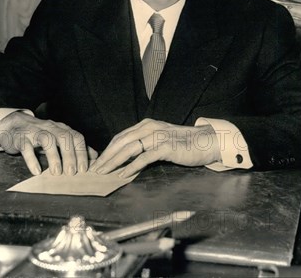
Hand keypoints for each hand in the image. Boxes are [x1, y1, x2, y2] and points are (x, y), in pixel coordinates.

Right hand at [0, 112, 96, 175]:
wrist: (13, 125)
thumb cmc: (39, 135)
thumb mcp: (58, 139)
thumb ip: (76, 147)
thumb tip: (94, 156)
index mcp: (61, 129)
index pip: (76, 136)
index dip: (82, 152)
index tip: (84, 169)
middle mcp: (50, 128)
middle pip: (64, 137)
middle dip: (70, 155)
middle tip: (71, 173)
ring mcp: (35, 132)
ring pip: (47, 139)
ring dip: (54, 157)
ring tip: (56, 173)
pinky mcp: (21, 138)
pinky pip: (26, 147)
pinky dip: (32, 159)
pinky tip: (36, 171)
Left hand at [90, 118, 220, 177]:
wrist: (205, 142)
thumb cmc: (183, 144)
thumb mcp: (160, 140)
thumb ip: (145, 145)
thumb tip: (126, 158)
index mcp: (146, 125)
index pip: (121, 137)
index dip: (108, 149)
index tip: (98, 162)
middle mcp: (149, 127)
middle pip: (121, 141)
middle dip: (106, 156)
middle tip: (95, 169)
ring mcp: (157, 136)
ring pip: (129, 148)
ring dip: (114, 161)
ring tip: (104, 172)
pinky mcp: (165, 146)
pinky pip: (144, 157)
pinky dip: (132, 166)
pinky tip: (123, 174)